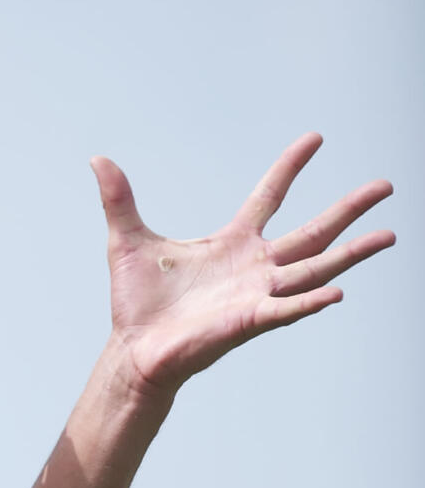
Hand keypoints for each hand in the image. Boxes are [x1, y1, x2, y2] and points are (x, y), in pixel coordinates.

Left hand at [91, 133, 394, 397]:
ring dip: (351, 254)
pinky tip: (338, 292)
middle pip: (312, 231)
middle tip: (385, 185)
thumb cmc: (137, 302)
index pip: (269, 196)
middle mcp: (253, 266)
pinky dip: (309, 302)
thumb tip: (98, 160)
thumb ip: (119, 199)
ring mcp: (256, 294)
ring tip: (388, 234)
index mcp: (231, 243)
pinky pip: (285, 310)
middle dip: (347, 209)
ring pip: (314, 268)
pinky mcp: (247, 321)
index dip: (291, 167)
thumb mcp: (126, 240)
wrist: (133, 348)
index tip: (315, 138)